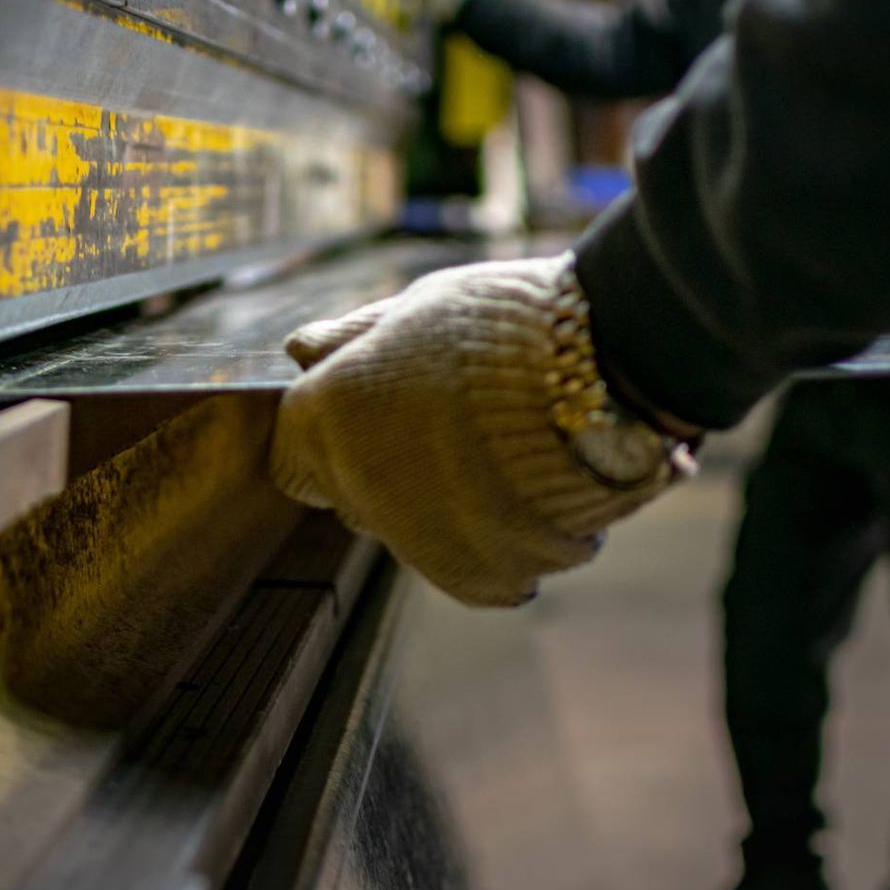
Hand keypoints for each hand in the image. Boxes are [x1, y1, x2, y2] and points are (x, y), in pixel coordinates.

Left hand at [269, 255, 690, 606]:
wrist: (598, 376)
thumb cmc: (502, 326)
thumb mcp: (418, 309)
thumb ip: (354, 339)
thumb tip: (301, 348)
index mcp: (326, 426)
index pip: (291, 460)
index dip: (331, 436)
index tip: (371, 413)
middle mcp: (359, 495)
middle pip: (354, 498)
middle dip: (388, 469)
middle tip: (452, 425)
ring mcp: (420, 546)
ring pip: (419, 535)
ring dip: (449, 505)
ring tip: (508, 449)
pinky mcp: (484, 580)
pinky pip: (480, 566)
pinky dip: (504, 538)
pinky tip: (535, 488)